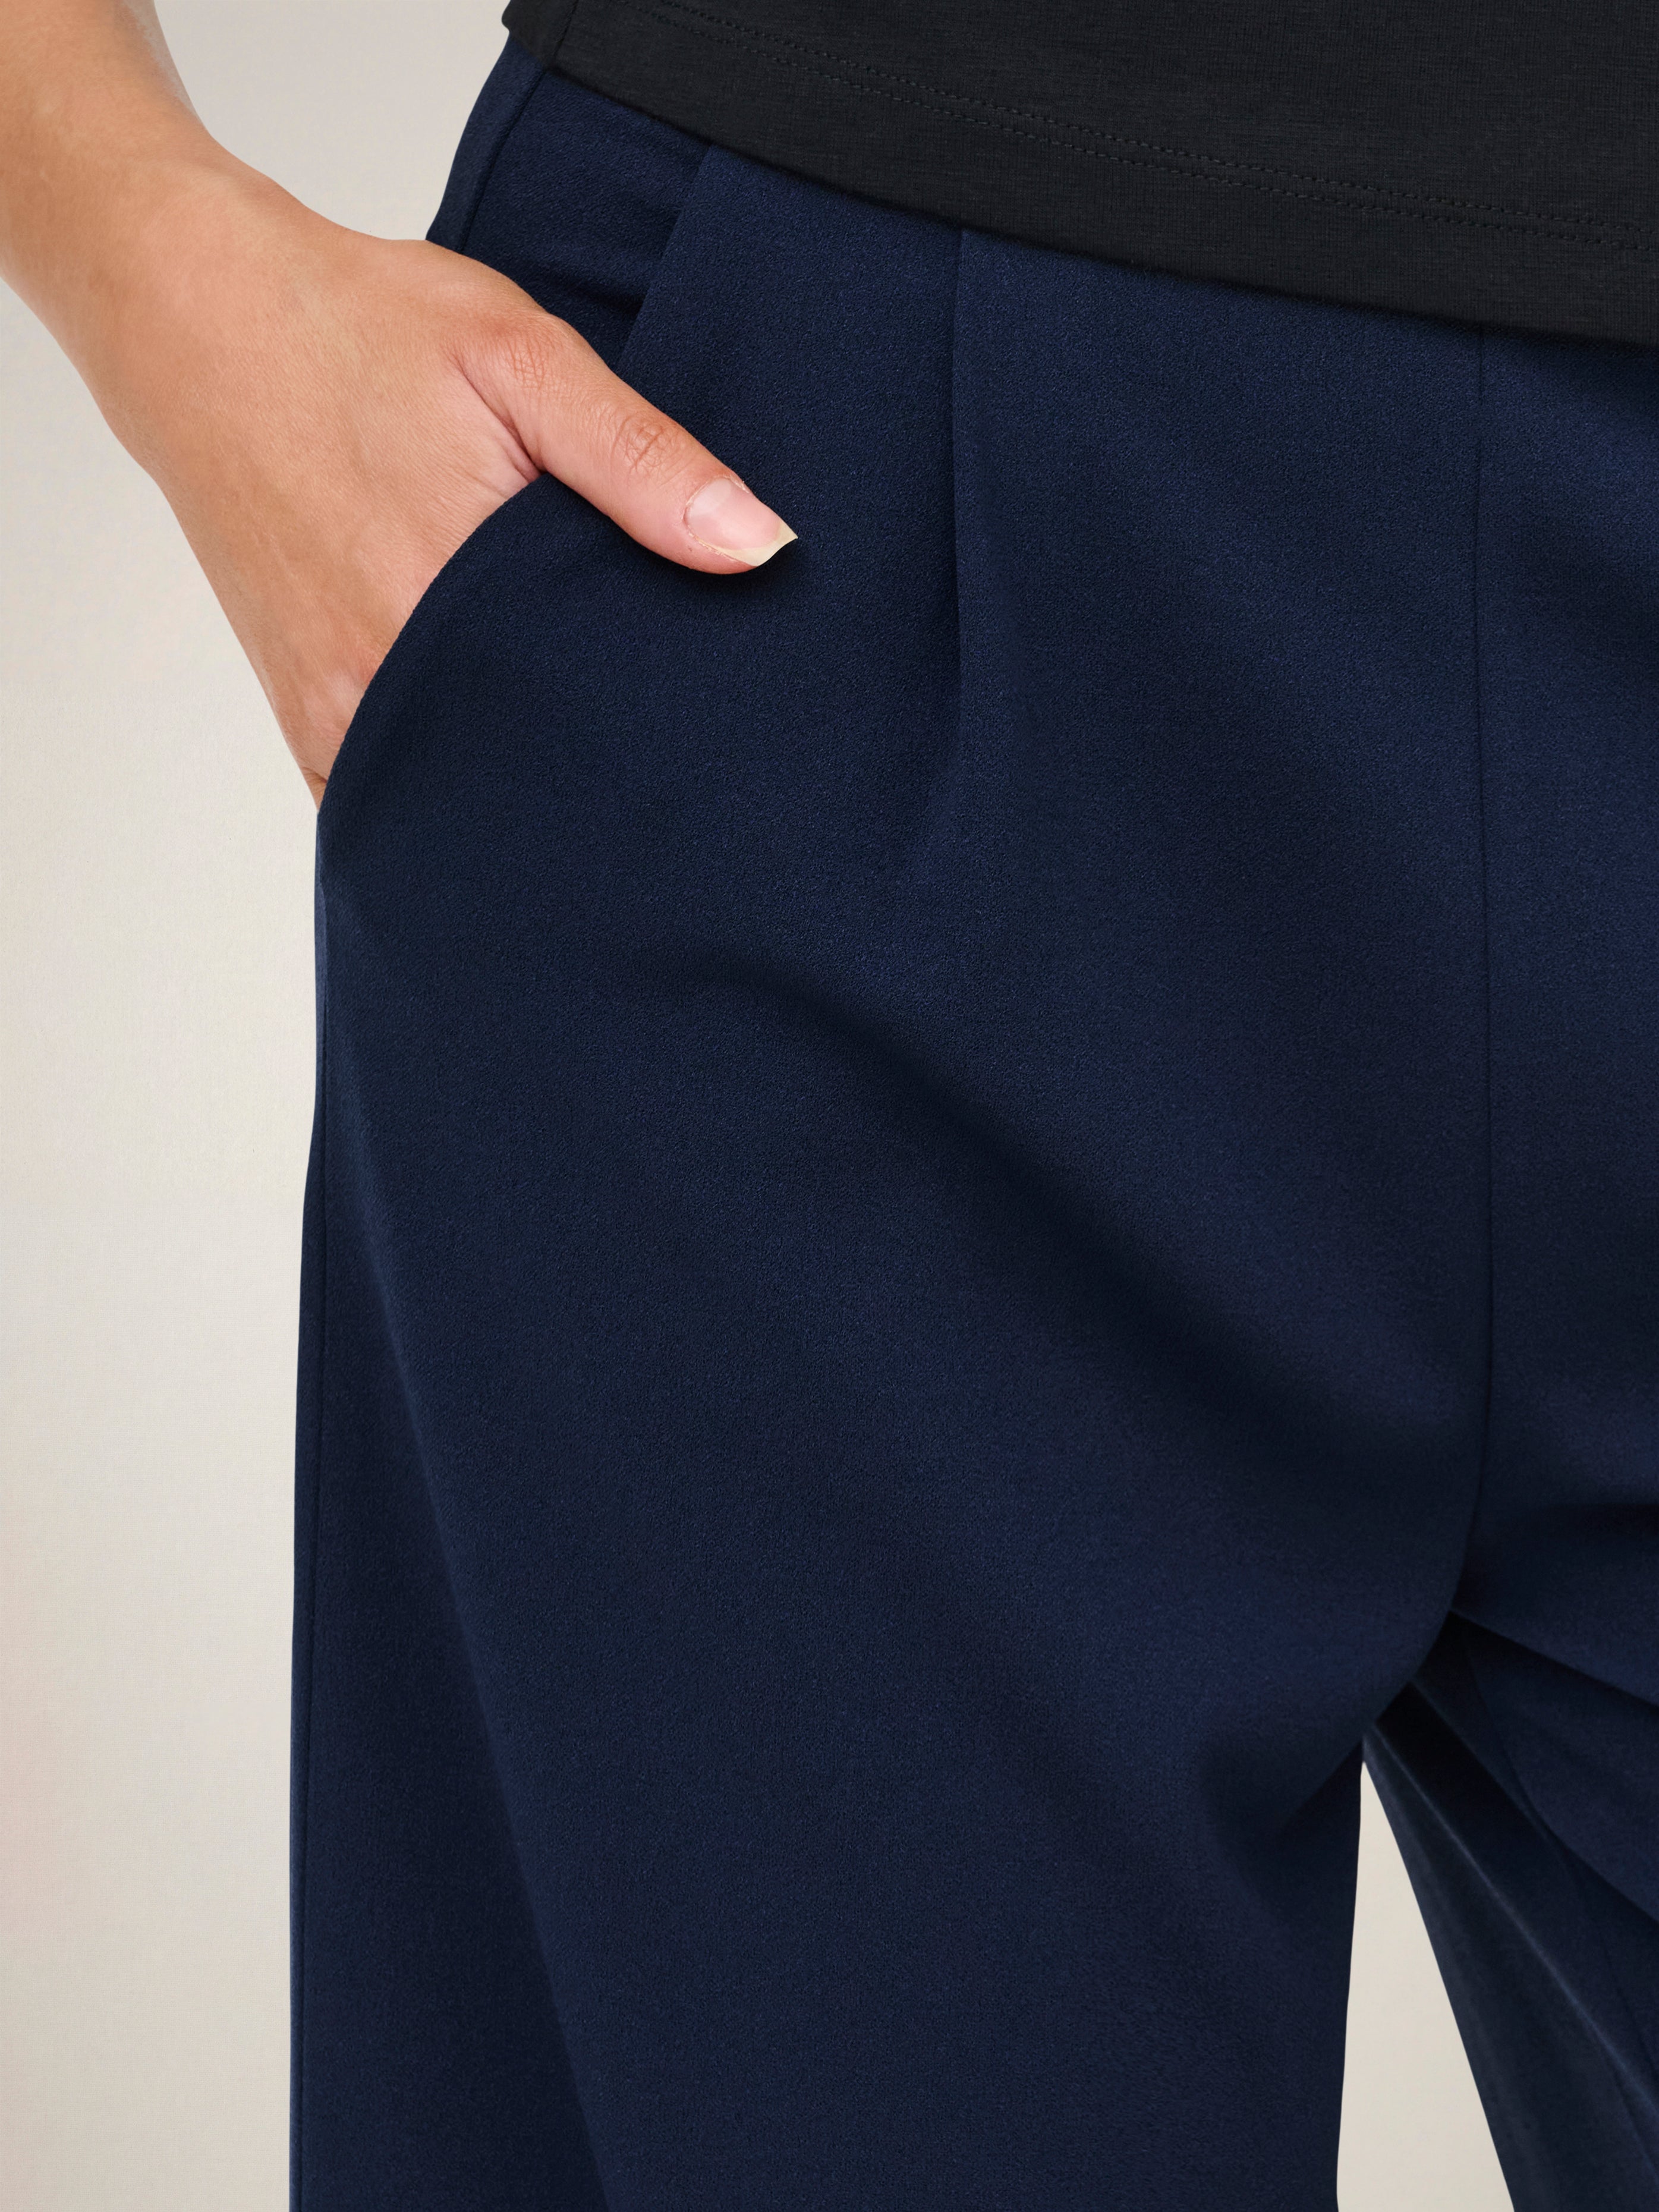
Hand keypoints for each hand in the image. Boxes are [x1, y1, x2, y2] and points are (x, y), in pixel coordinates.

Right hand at [85, 158, 794, 804]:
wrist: (192, 316)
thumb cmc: (356, 325)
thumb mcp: (520, 356)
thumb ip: (640, 458)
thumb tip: (761, 546)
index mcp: (449, 599)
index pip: (598, 722)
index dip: (663, 731)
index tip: (713, 729)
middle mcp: (384, 681)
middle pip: (536, 776)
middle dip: (605, 770)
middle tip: (667, 745)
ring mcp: (338, 713)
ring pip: (467, 798)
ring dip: (530, 781)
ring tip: (591, 743)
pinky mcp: (308, 723)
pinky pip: (398, 795)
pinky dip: (456, 782)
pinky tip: (504, 745)